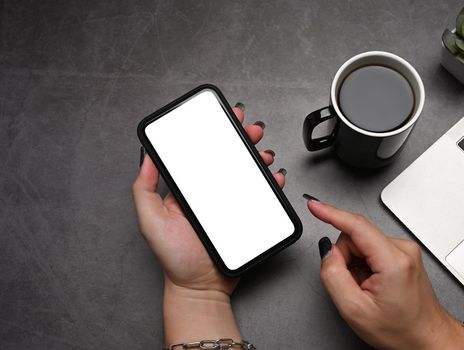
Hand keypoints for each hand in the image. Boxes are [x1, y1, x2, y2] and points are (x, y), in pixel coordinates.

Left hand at [132, 103, 284, 342]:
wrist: (201, 287)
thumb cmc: (175, 259)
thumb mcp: (150, 221)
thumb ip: (144, 189)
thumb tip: (146, 156)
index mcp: (188, 189)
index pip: (202, 153)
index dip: (215, 132)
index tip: (226, 118)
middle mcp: (209, 193)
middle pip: (229, 157)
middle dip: (243, 138)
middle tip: (252, 130)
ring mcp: (229, 203)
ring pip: (248, 172)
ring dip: (259, 157)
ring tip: (264, 153)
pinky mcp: (246, 216)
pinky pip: (262, 195)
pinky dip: (271, 183)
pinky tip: (274, 177)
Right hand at [308, 199, 463, 349]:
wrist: (426, 338)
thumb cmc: (400, 329)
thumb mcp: (355, 310)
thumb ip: (334, 276)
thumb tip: (327, 251)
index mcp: (393, 260)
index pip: (356, 226)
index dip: (331, 213)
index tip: (314, 205)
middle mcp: (403, 249)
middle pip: (356, 236)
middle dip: (346, 259)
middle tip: (353, 285)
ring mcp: (405, 250)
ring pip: (362, 243)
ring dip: (356, 264)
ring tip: (366, 288)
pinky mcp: (404, 254)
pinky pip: (372, 249)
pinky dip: (366, 266)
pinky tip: (373, 284)